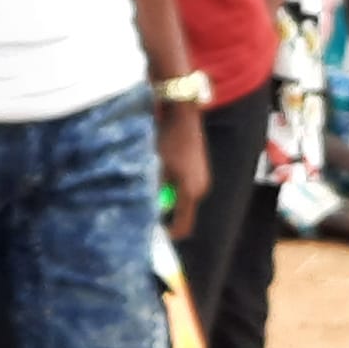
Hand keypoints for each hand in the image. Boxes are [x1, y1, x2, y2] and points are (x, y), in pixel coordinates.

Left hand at [156, 104, 209, 238]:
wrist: (182, 114)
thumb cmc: (169, 141)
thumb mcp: (157, 168)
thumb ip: (156, 193)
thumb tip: (150, 213)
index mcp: (191, 191)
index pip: (182, 226)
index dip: (166, 233)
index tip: (150, 230)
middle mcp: (200, 189)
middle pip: (182, 215)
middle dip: (165, 214)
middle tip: (146, 205)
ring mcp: (201, 180)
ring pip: (182, 202)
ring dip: (168, 199)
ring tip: (156, 182)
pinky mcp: (199, 172)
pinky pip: (185, 191)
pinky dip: (173, 189)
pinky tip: (166, 172)